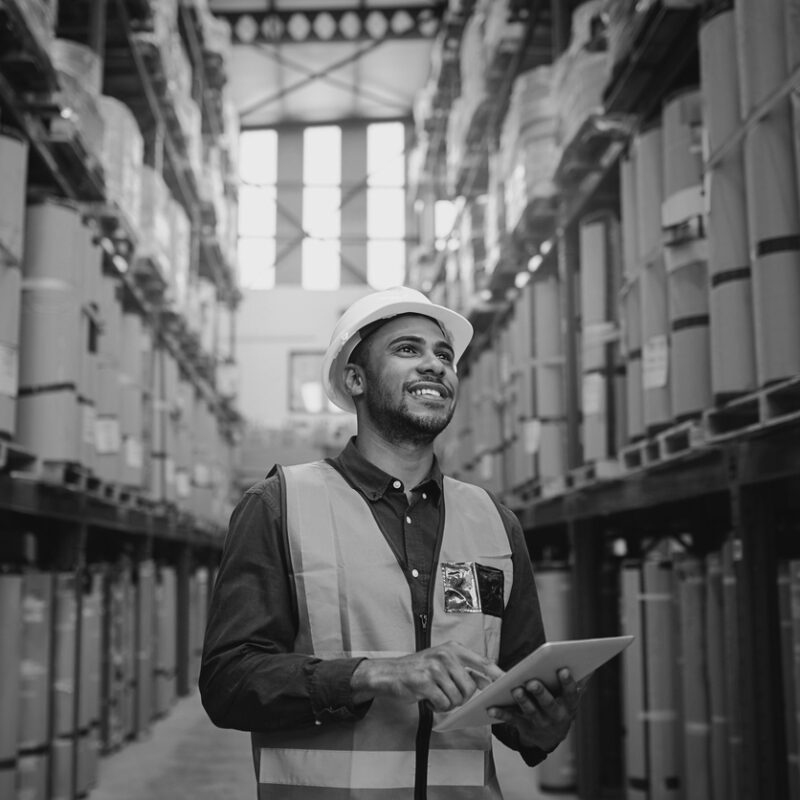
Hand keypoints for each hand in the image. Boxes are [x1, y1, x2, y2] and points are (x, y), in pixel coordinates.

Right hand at [351, 641, 504, 711]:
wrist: (389, 673)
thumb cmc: (418, 670)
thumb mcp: (442, 662)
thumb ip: (464, 670)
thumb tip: (488, 681)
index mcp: (453, 648)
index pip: (481, 661)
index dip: (497, 674)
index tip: (509, 682)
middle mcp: (445, 655)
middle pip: (470, 687)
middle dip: (462, 698)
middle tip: (448, 695)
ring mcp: (434, 668)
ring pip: (457, 698)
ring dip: (448, 703)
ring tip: (436, 694)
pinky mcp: (424, 682)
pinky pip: (443, 704)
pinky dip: (437, 706)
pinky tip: (428, 698)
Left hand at [487, 668, 585, 751]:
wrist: (550, 736)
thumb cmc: (561, 706)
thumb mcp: (571, 697)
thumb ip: (578, 682)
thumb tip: (590, 667)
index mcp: (569, 706)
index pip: (571, 694)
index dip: (568, 683)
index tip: (563, 669)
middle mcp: (555, 716)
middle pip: (548, 704)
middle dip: (541, 693)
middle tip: (532, 681)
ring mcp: (539, 722)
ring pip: (530, 711)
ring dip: (523, 701)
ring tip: (516, 689)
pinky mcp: (523, 725)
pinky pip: (511, 718)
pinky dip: (500, 713)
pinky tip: (491, 708)